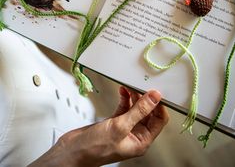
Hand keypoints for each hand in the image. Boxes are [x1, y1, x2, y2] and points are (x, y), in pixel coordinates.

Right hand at [28, 87, 168, 166]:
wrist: (72, 150)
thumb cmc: (94, 148)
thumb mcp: (120, 127)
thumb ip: (139, 110)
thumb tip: (154, 98)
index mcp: (141, 141)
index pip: (159, 120)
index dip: (159, 105)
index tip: (156, 91)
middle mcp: (135, 134)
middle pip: (147, 112)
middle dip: (146, 98)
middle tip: (142, 85)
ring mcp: (124, 127)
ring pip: (135, 108)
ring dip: (134, 96)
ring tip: (131, 85)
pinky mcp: (114, 122)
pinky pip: (124, 107)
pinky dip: (124, 98)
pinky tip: (122, 91)